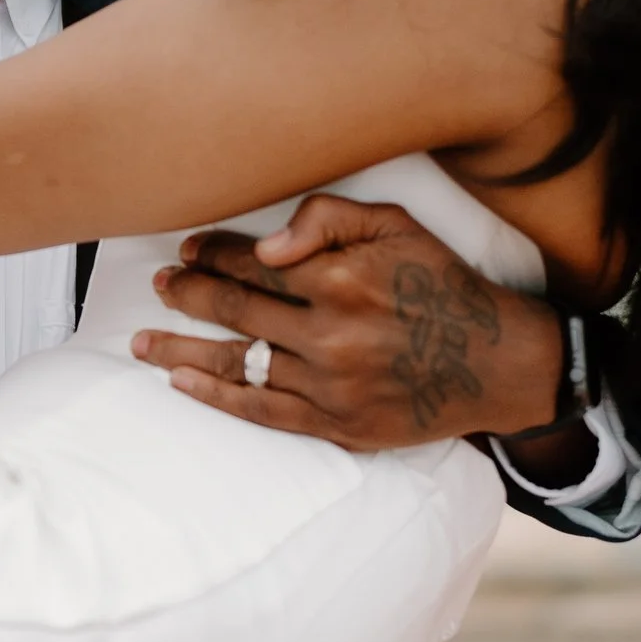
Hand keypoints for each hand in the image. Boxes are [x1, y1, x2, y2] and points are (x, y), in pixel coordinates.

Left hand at [131, 194, 563, 450]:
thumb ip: (327, 218)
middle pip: (236, 309)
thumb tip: (265, 244)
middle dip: (189, 294)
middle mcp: (330, 332)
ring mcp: (331, 383)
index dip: (213, 254)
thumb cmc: (443, 284)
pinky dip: (216, 397)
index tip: (188, 249)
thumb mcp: (397, 226)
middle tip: (160, 284)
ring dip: (182, 350)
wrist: (499, 363)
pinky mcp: (338, 424)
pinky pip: (262, 410)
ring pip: (239, 362)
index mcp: (340, 278)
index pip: (254, 262)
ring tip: (141, 342)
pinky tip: (181, 383)